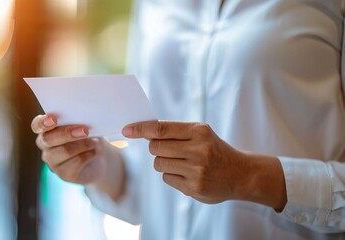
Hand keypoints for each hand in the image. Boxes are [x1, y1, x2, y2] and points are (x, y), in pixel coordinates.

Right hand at [31, 114, 125, 199]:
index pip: (37, 125)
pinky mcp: (64, 174)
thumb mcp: (85, 125)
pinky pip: (76, 162)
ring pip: (65, 150)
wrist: (99, 158)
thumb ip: (78, 122)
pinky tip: (94, 152)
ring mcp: (52, 162)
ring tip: (96, 142)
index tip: (53, 119)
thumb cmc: (89, 136)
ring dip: (84, 144)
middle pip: (49, 139)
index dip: (43, 123)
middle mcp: (45, 146)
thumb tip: (82, 122)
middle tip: (85, 130)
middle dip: (67, 133)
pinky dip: (89, 154)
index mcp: (46, 129)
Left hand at [122, 121, 286, 208]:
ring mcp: (196, 170)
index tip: (126, 129)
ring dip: (164, 162)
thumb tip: (143, 131)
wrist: (240, 174)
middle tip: (170, 149)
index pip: (161, 129)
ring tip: (182, 162)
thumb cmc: (213, 149)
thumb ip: (173, 132)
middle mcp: (198, 150)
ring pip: (158, 164)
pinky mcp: (194, 187)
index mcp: (199, 131)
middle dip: (156, 148)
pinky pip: (167, 178)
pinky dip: (172, 175)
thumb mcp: (199, 134)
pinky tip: (187, 174)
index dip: (141, 129)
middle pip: (155, 147)